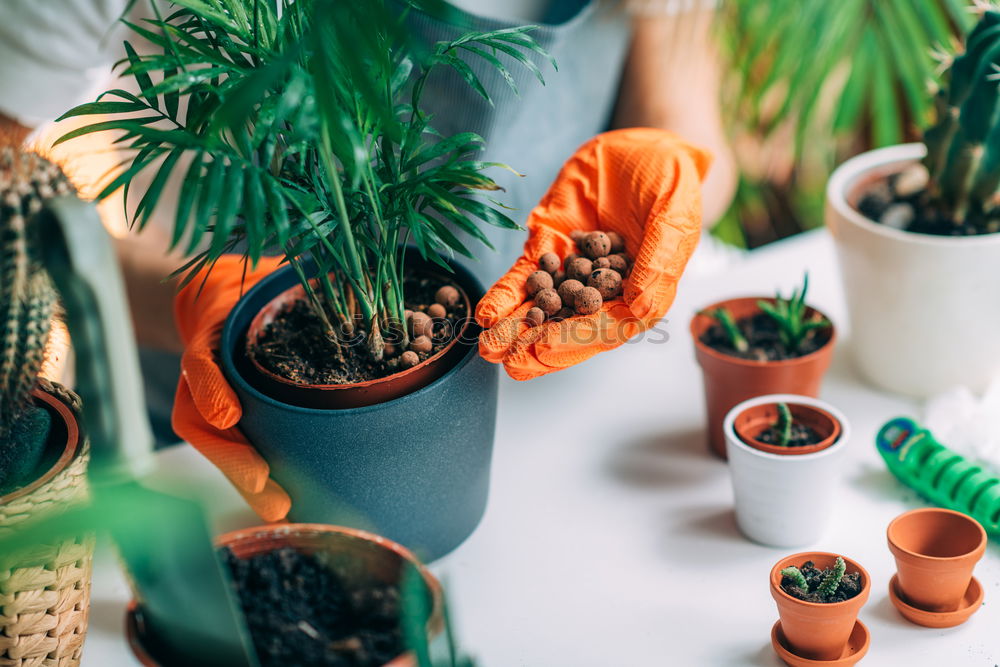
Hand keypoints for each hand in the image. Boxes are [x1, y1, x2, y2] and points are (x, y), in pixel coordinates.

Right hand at [171, 255, 290, 521]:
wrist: (219, 295)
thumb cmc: (253, 286)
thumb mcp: (270, 274)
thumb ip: (299, 279)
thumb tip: (352, 284)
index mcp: (212, 330)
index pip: (201, 361)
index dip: (212, 388)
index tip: (227, 415)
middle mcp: (204, 369)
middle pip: (204, 418)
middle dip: (234, 457)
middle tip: (266, 486)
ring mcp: (207, 395)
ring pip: (215, 443)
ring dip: (243, 478)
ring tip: (278, 509)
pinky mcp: (222, 415)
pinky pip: (230, 447)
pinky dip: (251, 475)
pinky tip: (280, 504)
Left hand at [476, 128, 708, 380]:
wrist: (641, 145)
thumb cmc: (669, 180)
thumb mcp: (674, 215)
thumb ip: (660, 261)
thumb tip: (640, 308)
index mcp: (641, 293)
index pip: (607, 327)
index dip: (575, 339)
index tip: (543, 348)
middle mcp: (604, 290)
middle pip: (569, 326)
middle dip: (537, 345)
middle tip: (508, 362)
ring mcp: (574, 271)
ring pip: (543, 307)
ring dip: (515, 328)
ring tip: (488, 347)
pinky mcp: (549, 248)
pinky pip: (525, 275)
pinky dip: (506, 294)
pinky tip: (487, 311)